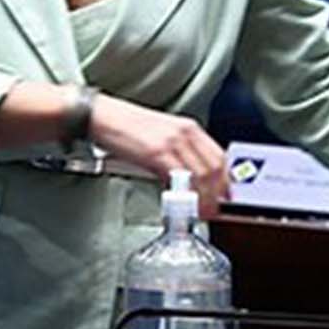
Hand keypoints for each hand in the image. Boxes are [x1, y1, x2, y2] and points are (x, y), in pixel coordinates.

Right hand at [89, 96, 229, 215]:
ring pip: (201, 174)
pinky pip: (179, 176)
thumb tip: (190, 180)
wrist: (102, 116)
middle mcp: (185, 133)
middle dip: (217, 194)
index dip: (226, 180)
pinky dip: (185, 193)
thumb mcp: (161, 136)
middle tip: (214, 210)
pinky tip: (184, 203)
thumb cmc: (126, 127)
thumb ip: (179, 154)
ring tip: (201, 212)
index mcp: (189, 128)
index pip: (219, 156)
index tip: (225, 196)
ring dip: (204, 198)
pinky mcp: (156, 152)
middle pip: (214, 167)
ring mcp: (172, 142)